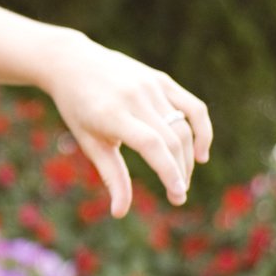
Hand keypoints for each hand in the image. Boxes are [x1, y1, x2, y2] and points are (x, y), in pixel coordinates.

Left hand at [41, 35, 212, 217]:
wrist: (72, 62)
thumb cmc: (77, 107)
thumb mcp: (87, 141)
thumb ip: (110, 175)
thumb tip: (120, 213)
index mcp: (111, 113)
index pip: (151, 145)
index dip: (168, 171)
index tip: (177, 195)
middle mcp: (134, 96)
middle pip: (172, 139)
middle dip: (180, 171)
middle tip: (178, 195)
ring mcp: (150, 85)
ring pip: (185, 126)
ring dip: (189, 157)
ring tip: (182, 179)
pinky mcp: (161, 79)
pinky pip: (193, 107)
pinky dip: (203, 130)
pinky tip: (200, 153)